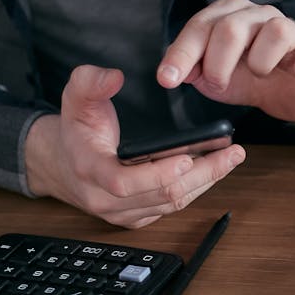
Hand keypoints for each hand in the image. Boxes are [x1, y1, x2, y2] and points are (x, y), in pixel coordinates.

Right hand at [25, 65, 244, 227]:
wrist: (63, 164)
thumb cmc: (75, 131)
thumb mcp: (74, 99)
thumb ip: (89, 82)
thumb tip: (113, 77)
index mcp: (91, 171)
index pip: (124, 183)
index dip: (157, 174)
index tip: (187, 158)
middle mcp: (106, 200)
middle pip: (162, 196)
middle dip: (202, 175)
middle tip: (231, 154)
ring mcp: (124, 213)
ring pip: (172, 204)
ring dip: (206, 182)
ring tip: (231, 158)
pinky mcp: (138, 217)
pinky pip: (172, 208)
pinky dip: (196, 189)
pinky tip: (214, 169)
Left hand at [156, 0, 294, 121]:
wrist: (287, 95)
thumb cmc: (249, 79)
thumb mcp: (213, 77)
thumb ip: (192, 69)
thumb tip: (176, 71)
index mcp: (231, 15)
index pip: (201, 26)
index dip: (182, 54)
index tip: (168, 79)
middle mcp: (261, 15)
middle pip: (232, 28)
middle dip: (217, 64)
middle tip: (219, 83)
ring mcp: (293, 30)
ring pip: (276, 31)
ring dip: (259, 63)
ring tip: (258, 74)